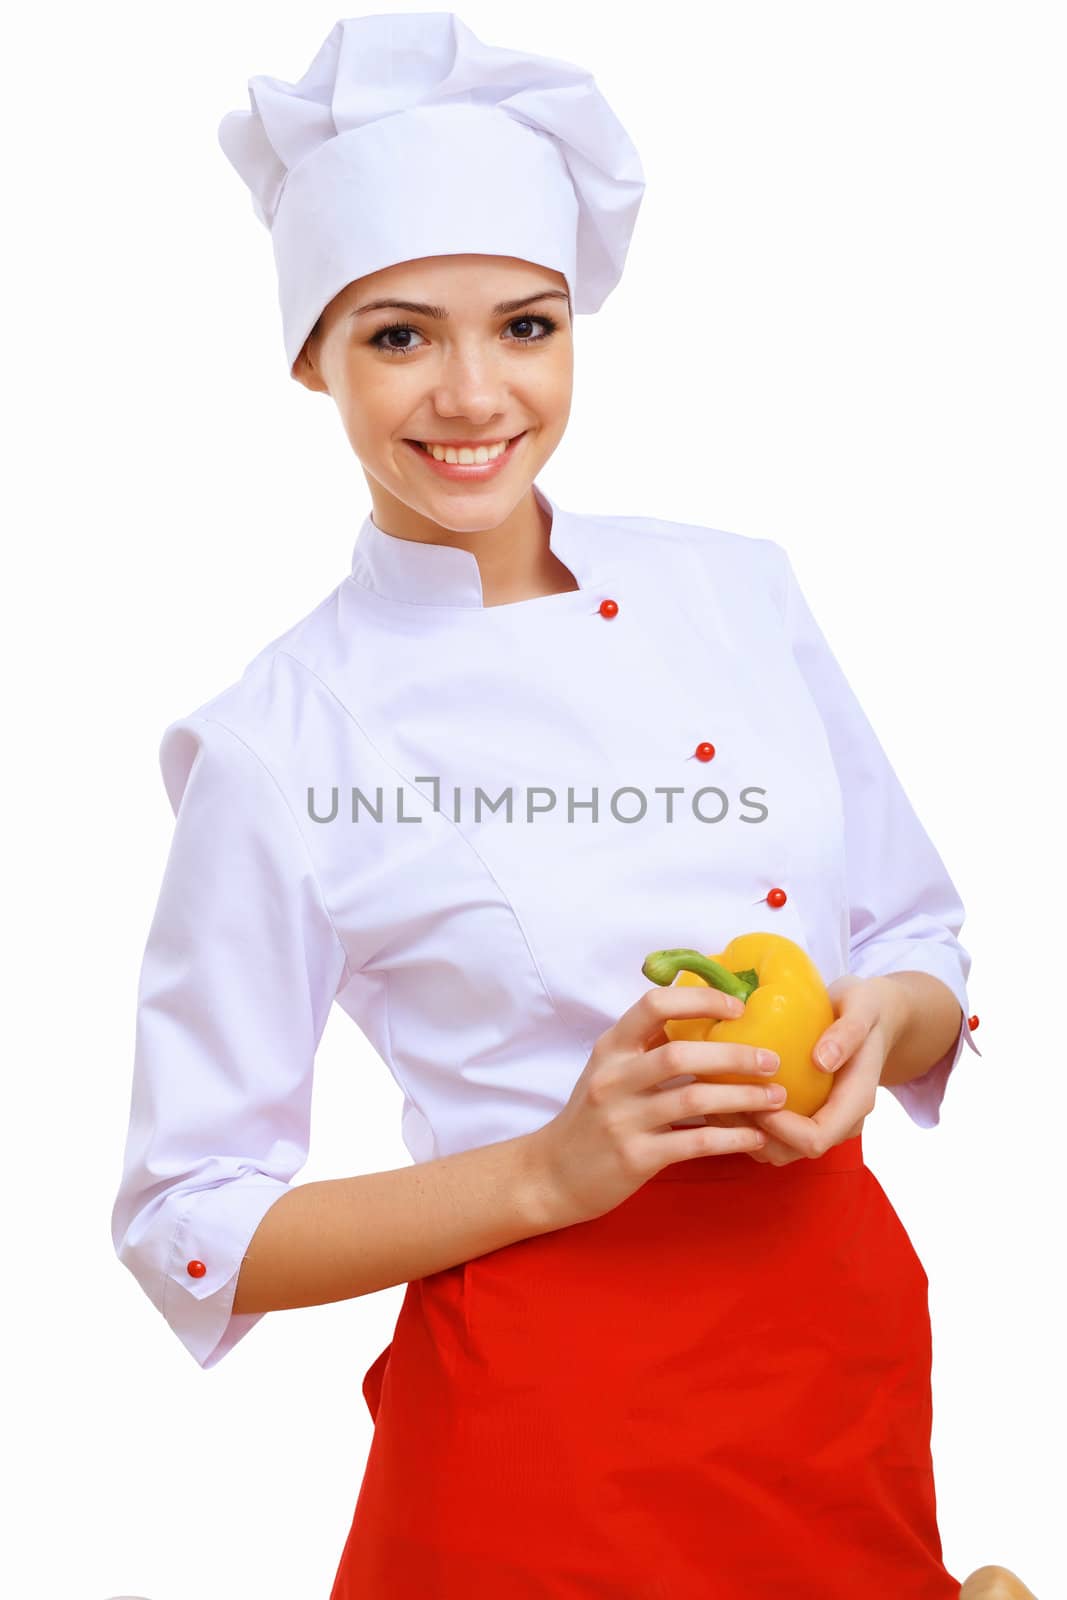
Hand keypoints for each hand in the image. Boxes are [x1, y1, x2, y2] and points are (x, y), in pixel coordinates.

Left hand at [709, 975, 901, 1165]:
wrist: (877, 1018)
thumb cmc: (867, 1009)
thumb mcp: (862, 1008)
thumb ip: (847, 1033)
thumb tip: (821, 1061)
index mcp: (855, 1101)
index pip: (816, 1138)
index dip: (780, 1127)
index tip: (754, 1096)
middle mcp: (840, 1122)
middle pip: (792, 1151)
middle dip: (754, 1132)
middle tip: (723, 1096)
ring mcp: (823, 1121)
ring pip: (778, 1149)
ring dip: (745, 1131)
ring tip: (718, 1096)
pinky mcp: (806, 1114)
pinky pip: (773, 1135)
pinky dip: (747, 1124)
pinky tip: (725, 1094)